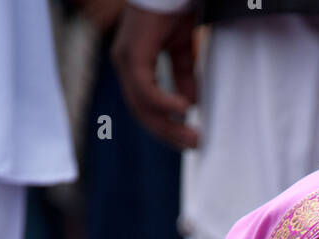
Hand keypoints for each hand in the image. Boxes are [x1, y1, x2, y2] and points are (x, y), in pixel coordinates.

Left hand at [111, 3, 198, 149]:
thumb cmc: (173, 9)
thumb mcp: (181, 49)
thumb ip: (183, 76)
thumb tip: (191, 103)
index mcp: (133, 64)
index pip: (144, 106)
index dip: (164, 126)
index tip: (187, 139)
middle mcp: (124, 64)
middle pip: (142, 113)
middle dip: (168, 133)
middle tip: (193, 144)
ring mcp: (125, 61)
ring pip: (142, 107)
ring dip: (168, 125)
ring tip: (192, 135)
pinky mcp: (132, 56)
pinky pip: (146, 91)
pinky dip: (165, 104)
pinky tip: (183, 110)